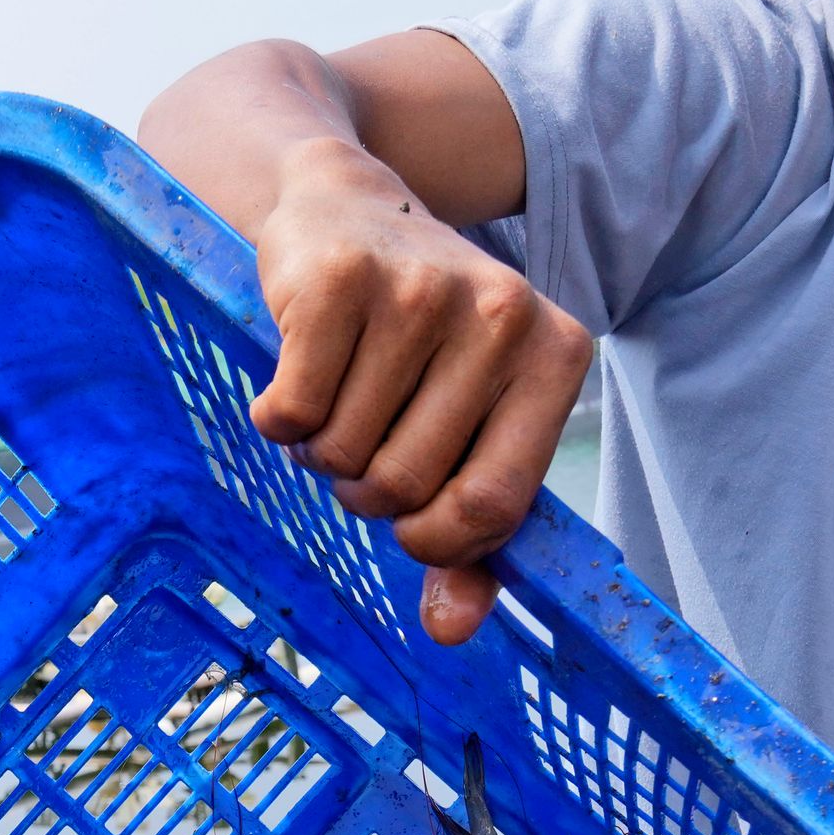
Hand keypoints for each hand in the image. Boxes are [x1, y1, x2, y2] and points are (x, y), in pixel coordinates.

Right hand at [247, 140, 593, 644]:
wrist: (343, 204)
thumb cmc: (414, 340)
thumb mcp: (464, 423)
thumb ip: (467, 532)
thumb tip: (450, 631)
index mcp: (556, 355)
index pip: (495, 505)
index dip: (435, 541)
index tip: (412, 522)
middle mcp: (500, 313)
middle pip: (405, 487)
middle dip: (366, 489)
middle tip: (365, 435)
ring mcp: (418, 290)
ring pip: (343, 455)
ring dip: (321, 451)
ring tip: (337, 395)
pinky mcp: (336, 278)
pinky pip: (291, 415)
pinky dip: (278, 417)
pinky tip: (298, 370)